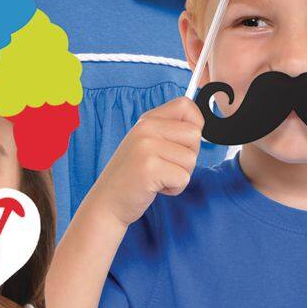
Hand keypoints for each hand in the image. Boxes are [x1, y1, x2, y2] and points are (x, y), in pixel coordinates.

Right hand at [96, 96, 205, 225]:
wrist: (107, 202)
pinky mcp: (149, 168)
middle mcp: (146, 128)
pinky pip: (183, 178)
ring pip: (191, 159)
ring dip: (180, 175)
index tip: (184, 143)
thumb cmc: (133, 175)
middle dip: (188, 156)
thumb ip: (169, 131)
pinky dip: (174, 188)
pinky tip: (155, 188)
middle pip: (194, 135)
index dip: (195, 124)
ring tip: (158, 177)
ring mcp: (146, 147)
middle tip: (166, 166)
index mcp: (147, 120)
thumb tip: (199, 127)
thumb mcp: (147, 144)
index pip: (185, 105)